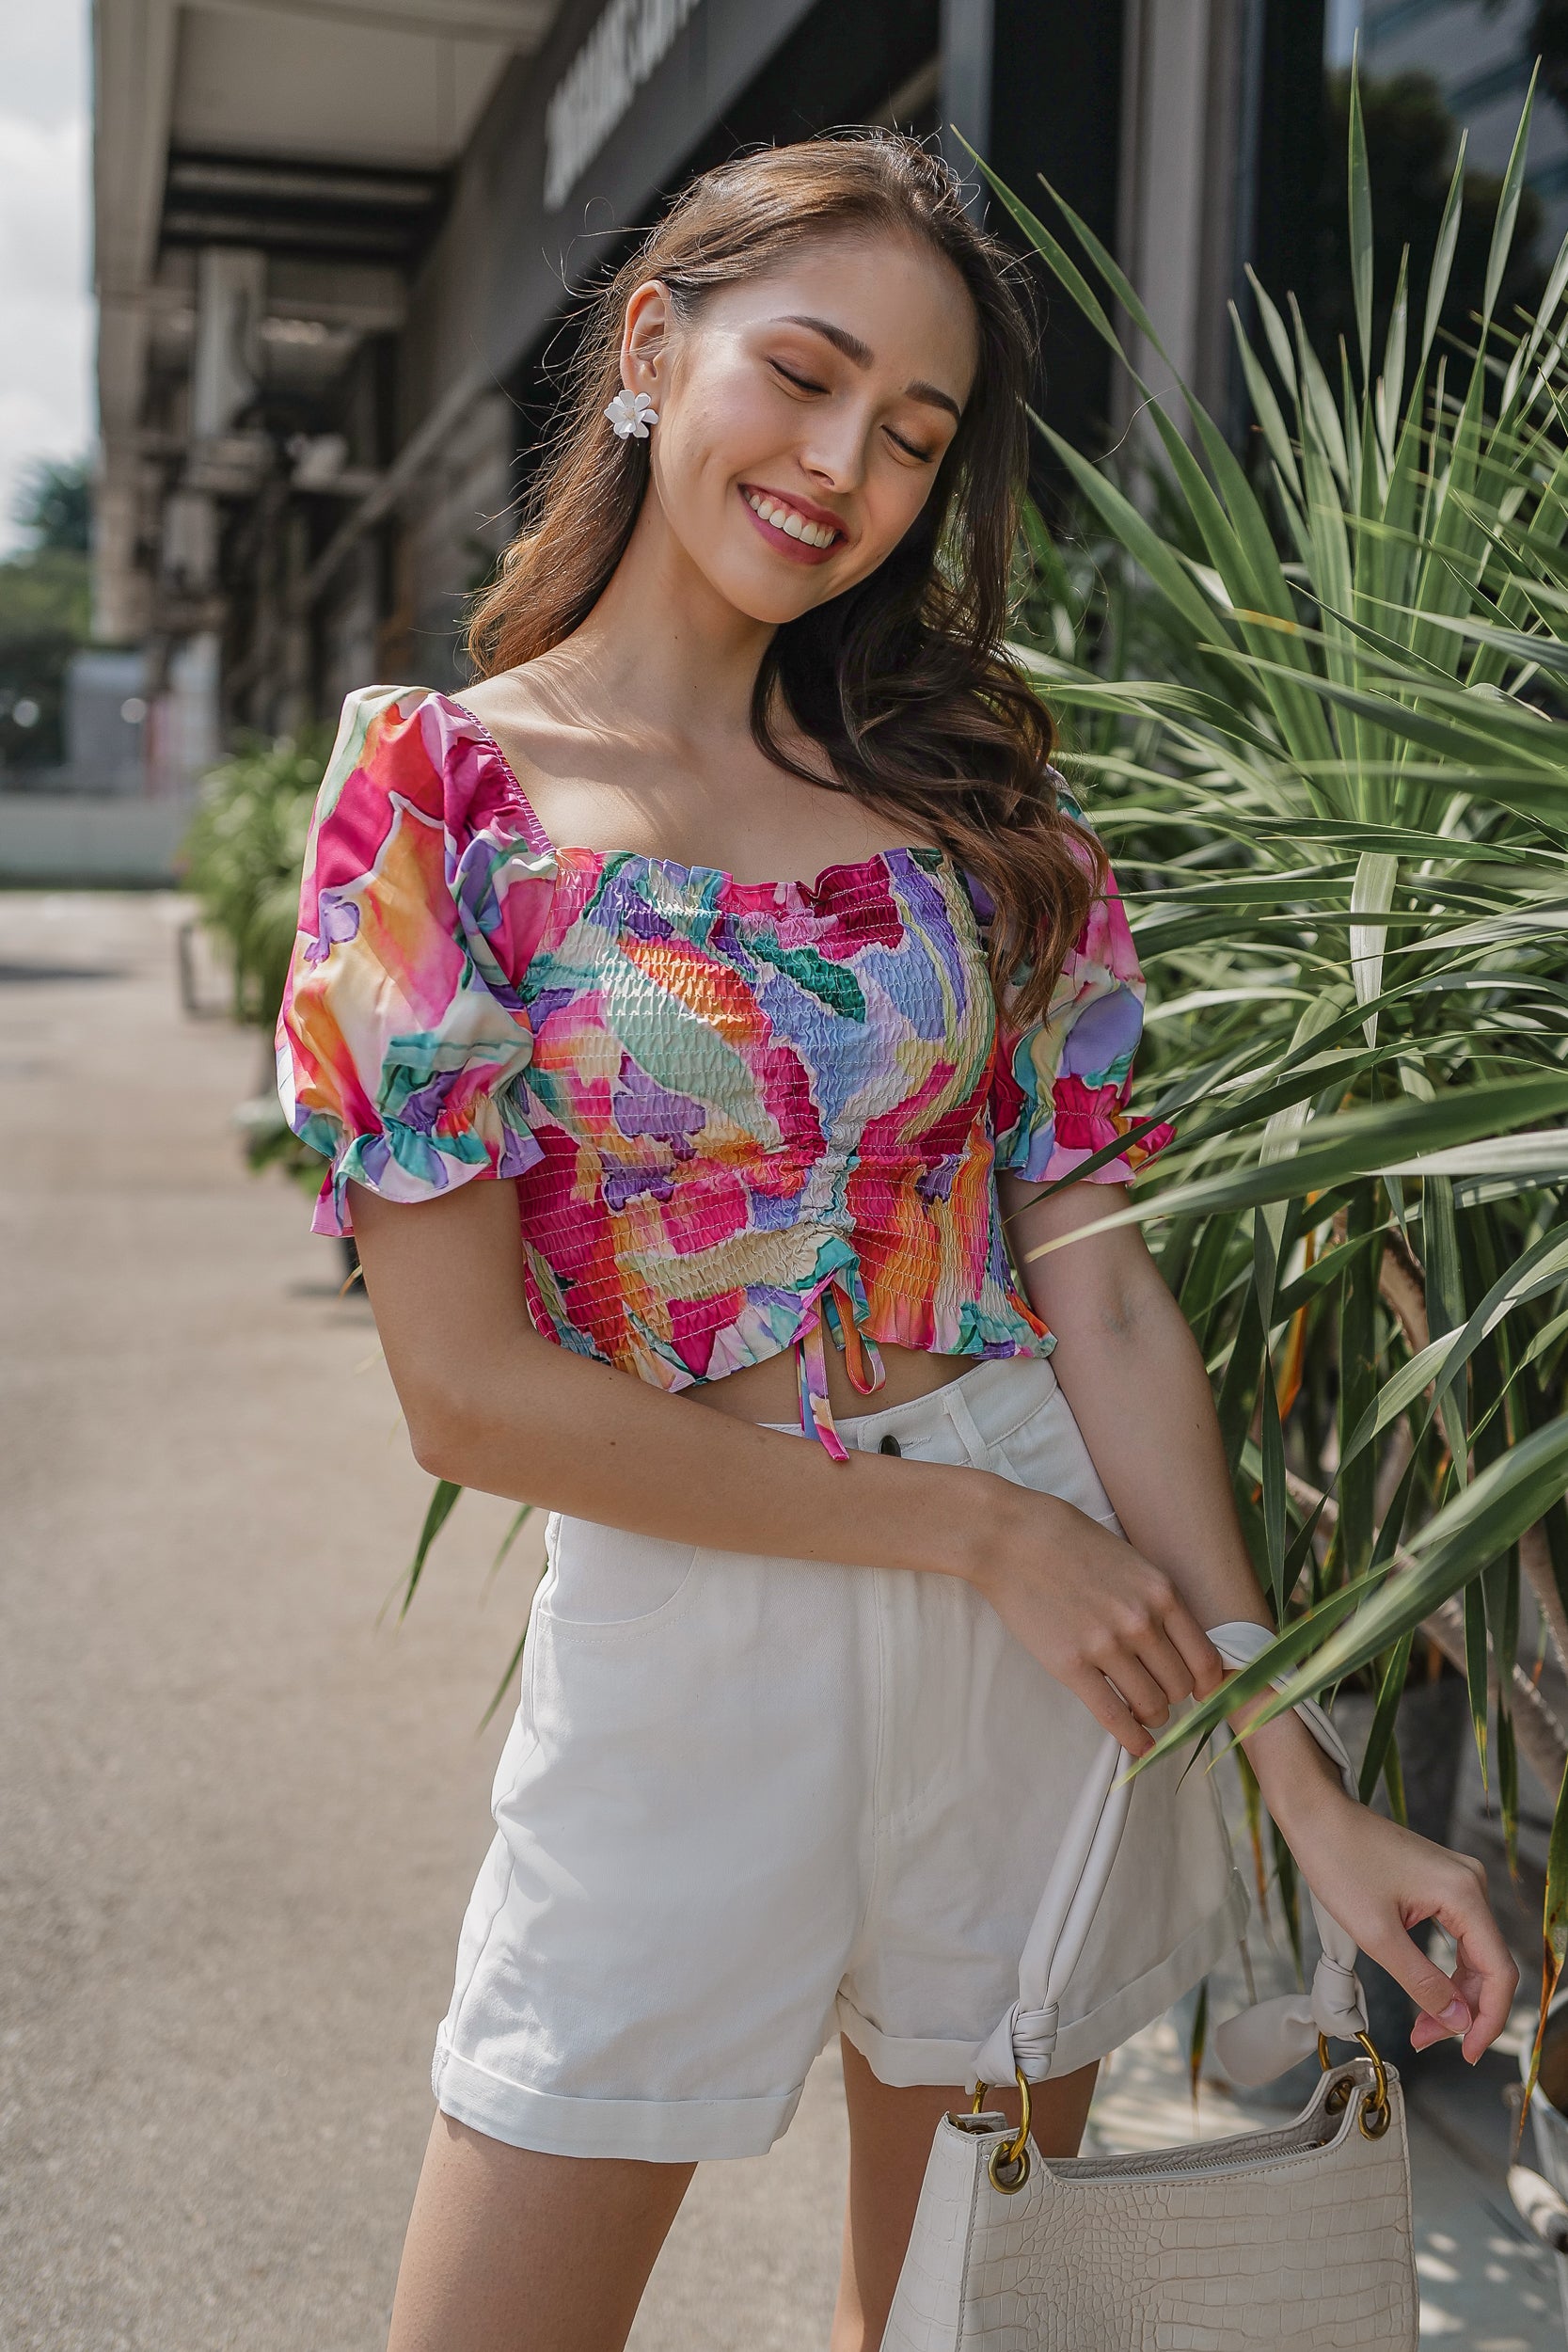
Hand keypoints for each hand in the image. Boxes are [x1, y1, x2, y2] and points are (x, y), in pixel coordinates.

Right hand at [966, 1491, 1225, 1756]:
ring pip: (1151, 1704)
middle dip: (1172, 1696)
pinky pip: (1113, 1715)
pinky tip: (1139, 1746)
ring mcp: (1106, 1645)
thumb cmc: (1066, 1539)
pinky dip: (1131, 1738)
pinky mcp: (1071, 1664)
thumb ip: (1154, 1598)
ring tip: (1143, 1713)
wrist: (1010, 1537)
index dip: (1205, 1683)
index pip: (1204, 1657)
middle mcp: (1141, 1622)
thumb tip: (1174, 1640)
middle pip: (1179, 1685)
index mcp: (1161, 1593)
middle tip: (1159, 1695)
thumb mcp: (1129, 1558)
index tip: (1199, 1690)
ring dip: (1151, 1715)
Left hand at [1284, 1789, 1518, 2063]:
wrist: (1315, 1814)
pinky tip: (1426, 1993)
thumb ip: (1422, 1981)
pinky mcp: (1440, 1883)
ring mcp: (1457, 1881)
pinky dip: (1443, 1969)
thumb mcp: (1377, 1935)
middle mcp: (1471, 1884)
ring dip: (1453, 1994)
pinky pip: (1456, 1935)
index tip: (1466, 2054)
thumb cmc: (1339, 1862)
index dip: (1489, 2020)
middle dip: (1464, 2010)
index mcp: (1464, 1894)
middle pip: (1489, 1965)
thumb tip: (1458, 2021)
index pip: (1500, 1972)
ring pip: (1472, 1953)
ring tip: (1422, 2027)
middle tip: (1426, 2040)